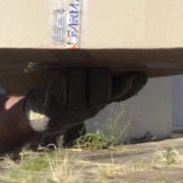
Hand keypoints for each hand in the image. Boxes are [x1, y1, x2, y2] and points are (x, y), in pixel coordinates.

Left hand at [24, 68, 147, 135]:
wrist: (43, 117)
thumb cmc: (67, 92)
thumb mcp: (87, 86)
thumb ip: (105, 76)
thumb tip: (129, 65)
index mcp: (102, 99)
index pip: (122, 94)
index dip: (131, 85)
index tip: (139, 73)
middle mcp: (91, 108)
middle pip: (100, 86)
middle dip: (96, 72)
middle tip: (89, 65)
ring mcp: (72, 111)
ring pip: (78, 80)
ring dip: (73, 71)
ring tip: (69, 68)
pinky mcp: (54, 112)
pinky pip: (58, 90)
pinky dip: (58, 79)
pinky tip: (57, 74)